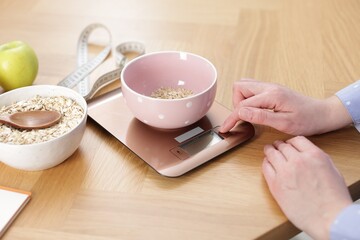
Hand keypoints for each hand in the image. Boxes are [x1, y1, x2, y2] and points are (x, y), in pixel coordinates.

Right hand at [220, 79, 351, 135]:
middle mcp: (269, 87)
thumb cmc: (307, 120)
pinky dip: (247, 99)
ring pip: (244, 86)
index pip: (242, 105)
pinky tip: (254, 111)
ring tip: (249, 115)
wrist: (322, 114)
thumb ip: (260, 116)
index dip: (232, 118)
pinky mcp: (272, 90)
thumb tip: (240, 112)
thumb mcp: (284, 123)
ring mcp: (270, 86)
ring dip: (241, 100)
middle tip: (243, 118)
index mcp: (272, 95)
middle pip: (239, 87)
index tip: (226, 128)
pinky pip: (252, 89)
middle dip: (235, 104)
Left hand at [262, 136, 351, 239]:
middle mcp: (297, 161)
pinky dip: (265, 163)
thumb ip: (316, 158)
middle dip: (279, 145)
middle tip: (276, 146)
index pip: (297, 140)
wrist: (328, 218)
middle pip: (282, 146)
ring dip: (269, 151)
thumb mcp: (331, 169)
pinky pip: (265, 167)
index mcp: (314, 155)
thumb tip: (305, 153)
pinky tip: (267, 164)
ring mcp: (284, 172)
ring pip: (271, 154)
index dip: (291, 142)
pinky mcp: (274, 184)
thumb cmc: (333, 198)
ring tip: (268, 151)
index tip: (288, 144)